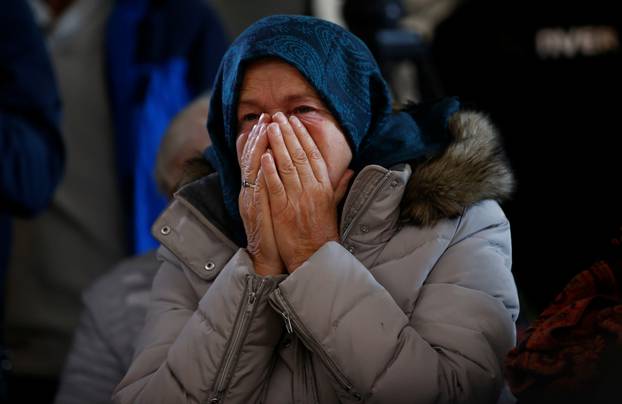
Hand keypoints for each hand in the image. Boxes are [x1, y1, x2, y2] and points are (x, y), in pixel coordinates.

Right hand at [237, 114, 284, 275]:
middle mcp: (249, 192)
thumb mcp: (276, 204)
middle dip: (258, 135)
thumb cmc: (276, 231)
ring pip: (251, 168)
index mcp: (255, 189)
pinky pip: (257, 188)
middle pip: (251, 158)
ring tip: (264, 128)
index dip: (260, 138)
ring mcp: (250, 200)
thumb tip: (285, 167)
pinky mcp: (255, 211)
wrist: (268, 258)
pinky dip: (260, 172)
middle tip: (266, 116)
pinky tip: (264, 157)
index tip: (268, 119)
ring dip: (257, 147)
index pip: (255, 157)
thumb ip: (279, 185)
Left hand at [261, 112, 352, 272]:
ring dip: (278, 144)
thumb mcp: (333, 206)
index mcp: (324, 187)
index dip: (303, 136)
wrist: (314, 256)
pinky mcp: (283, 211)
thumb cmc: (323, 233)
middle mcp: (312, 190)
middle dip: (287, 133)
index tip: (294, 121)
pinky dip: (269, 170)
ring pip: (287, 166)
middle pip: (299, 155)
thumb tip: (350, 170)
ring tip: (269, 127)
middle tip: (278, 116)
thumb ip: (339, 186)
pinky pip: (275, 186)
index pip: (313, 155)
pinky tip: (264, 155)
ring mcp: (297, 199)